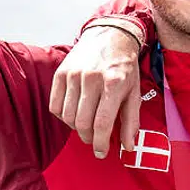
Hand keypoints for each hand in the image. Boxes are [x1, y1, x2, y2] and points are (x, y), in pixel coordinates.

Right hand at [49, 25, 143, 158]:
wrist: (110, 36)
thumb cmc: (124, 67)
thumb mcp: (134, 92)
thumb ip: (131, 120)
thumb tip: (128, 147)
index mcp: (114, 83)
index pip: (102, 123)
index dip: (100, 143)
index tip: (101, 153)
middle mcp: (91, 78)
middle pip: (82, 122)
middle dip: (88, 138)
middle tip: (94, 140)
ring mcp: (73, 75)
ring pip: (67, 116)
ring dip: (76, 128)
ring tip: (86, 125)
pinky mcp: (60, 73)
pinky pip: (54, 106)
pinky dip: (63, 116)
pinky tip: (74, 114)